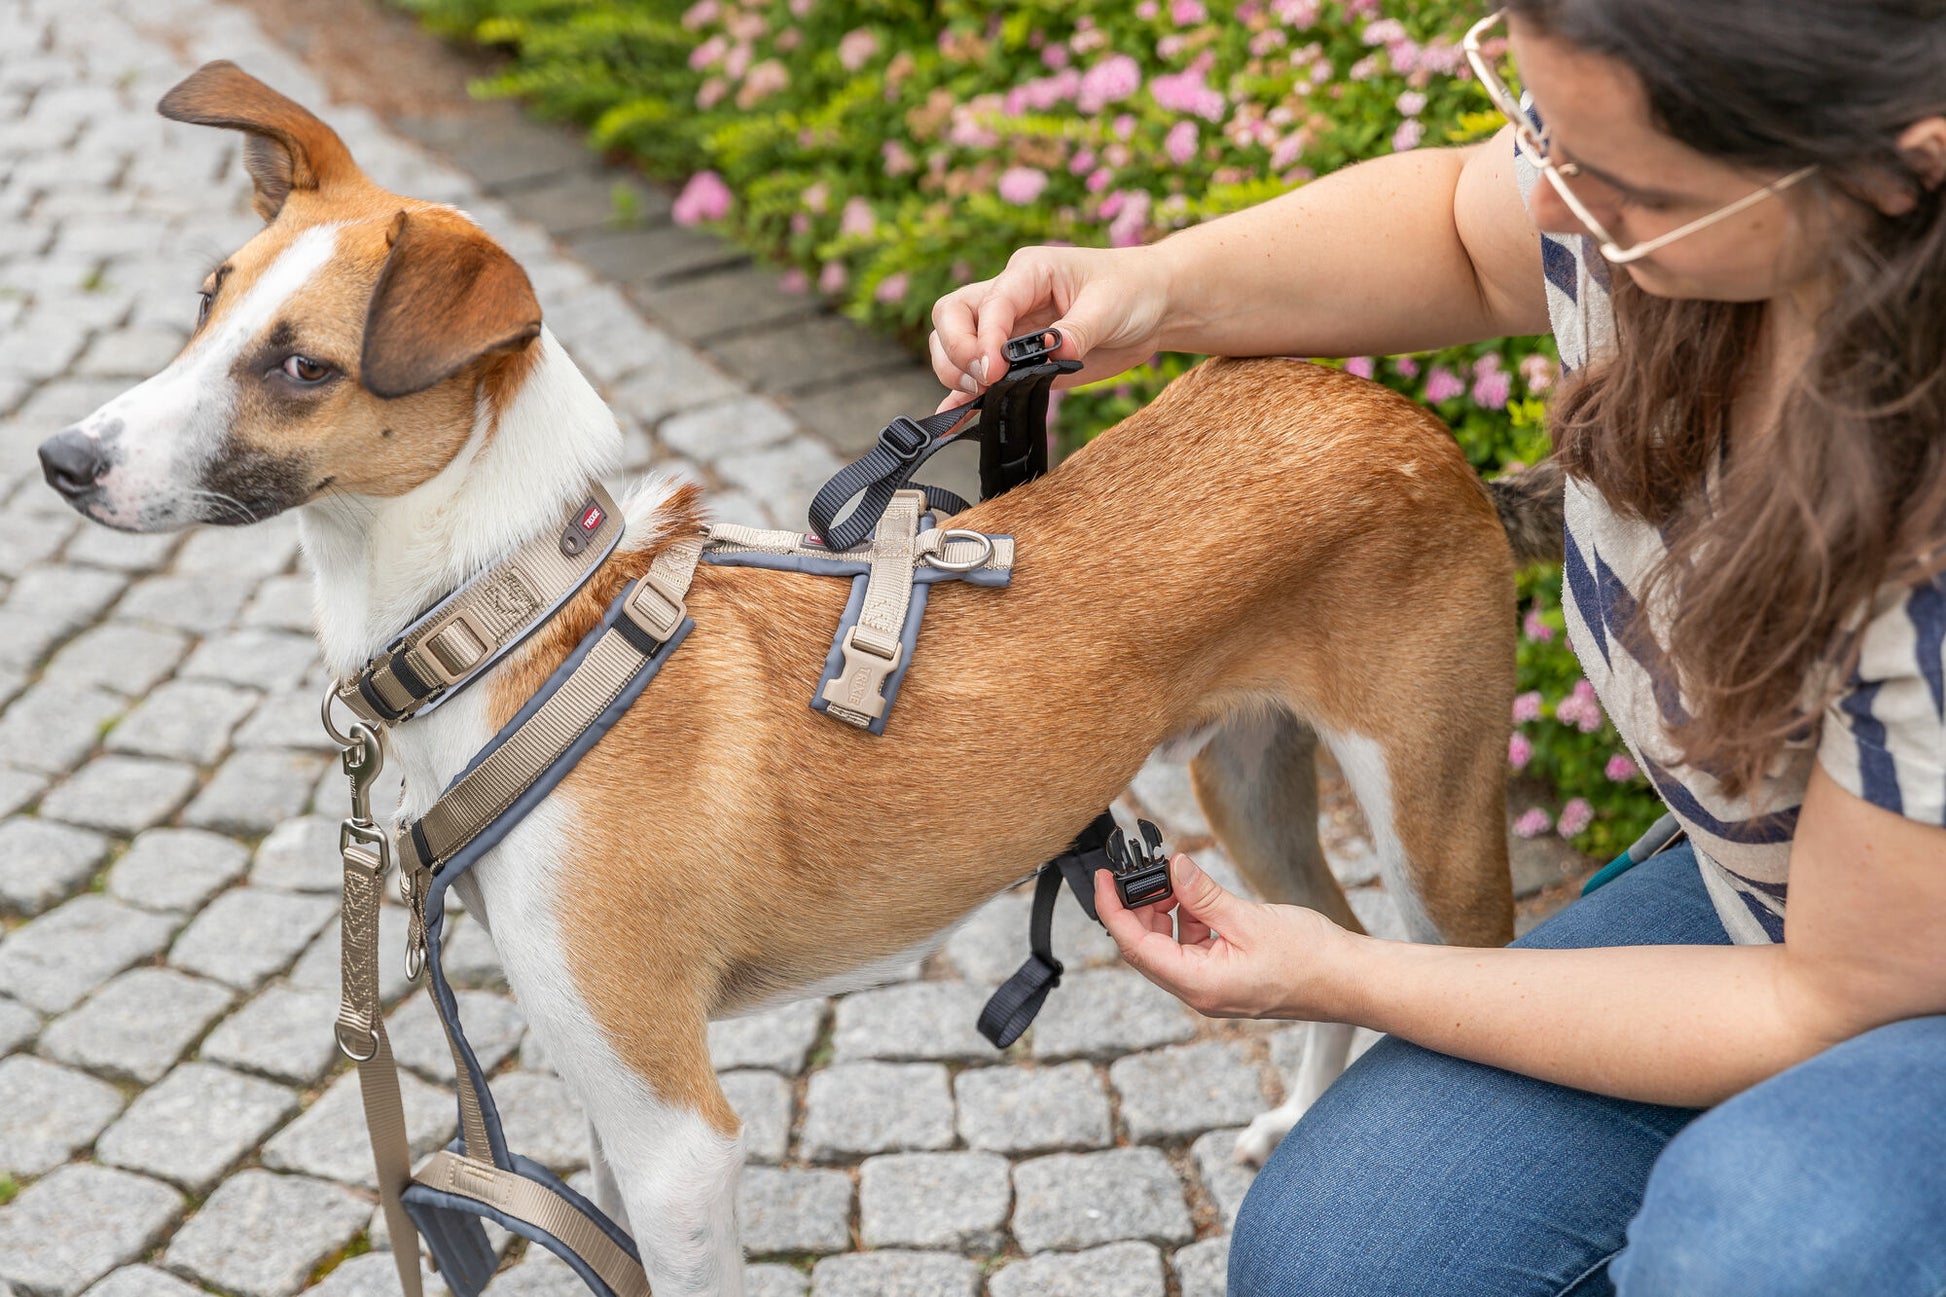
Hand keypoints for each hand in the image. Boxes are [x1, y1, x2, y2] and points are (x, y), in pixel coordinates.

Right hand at [927, 245, 1175, 412]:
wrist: (1152, 306)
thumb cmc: (1131, 290)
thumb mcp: (1109, 306)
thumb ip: (1076, 332)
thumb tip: (1051, 355)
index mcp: (1028, 272)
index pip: (989, 303)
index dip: (984, 338)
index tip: (994, 370)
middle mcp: (1009, 297)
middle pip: (951, 316)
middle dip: (956, 349)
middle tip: (985, 379)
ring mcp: (1008, 330)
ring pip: (953, 343)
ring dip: (956, 371)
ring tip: (982, 394)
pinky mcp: (1015, 362)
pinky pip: (977, 377)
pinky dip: (960, 396)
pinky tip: (950, 418)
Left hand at [1094, 853, 1358, 1020]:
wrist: (1351, 980)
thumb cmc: (1310, 957)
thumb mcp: (1248, 918)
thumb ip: (1203, 895)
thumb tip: (1172, 868)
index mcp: (1200, 984)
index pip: (1136, 947)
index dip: (1112, 911)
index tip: (1103, 880)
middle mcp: (1200, 992)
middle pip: (1147, 949)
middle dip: (1140, 908)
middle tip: (1145, 871)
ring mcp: (1214, 988)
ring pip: (1170, 947)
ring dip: (1167, 912)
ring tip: (1178, 881)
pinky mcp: (1228, 979)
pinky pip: (1194, 949)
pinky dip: (1191, 921)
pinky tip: (1202, 899)